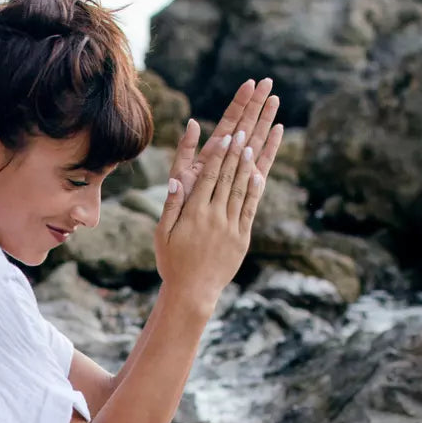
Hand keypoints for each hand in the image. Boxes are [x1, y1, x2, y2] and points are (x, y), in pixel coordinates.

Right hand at [154, 106, 274, 307]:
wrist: (193, 292)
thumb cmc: (172, 263)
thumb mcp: (163, 235)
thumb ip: (171, 206)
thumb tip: (175, 180)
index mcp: (193, 214)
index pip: (208, 177)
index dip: (219, 155)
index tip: (226, 136)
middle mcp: (214, 217)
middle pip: (226, 178)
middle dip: (235, 152)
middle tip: (244, 130)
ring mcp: (230, 227)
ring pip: (240, 189)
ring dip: (246, 165)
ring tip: (252, 144)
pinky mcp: (241, 238)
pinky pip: (250, 209)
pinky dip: (254, 190)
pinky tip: (258, 174)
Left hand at [170, 78, 282, 202]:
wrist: (187, 234)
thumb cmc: (179, 205)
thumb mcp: (180, 173)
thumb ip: (185, 150)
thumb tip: (193, 123)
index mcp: (210, 153)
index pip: (228, 122)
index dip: (239, 103)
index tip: (250, 83)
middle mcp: (226, 159)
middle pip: (244, 125)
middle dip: (256, 104)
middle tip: (268, 81)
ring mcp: (238, 171)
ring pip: (255, 140)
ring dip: (265, 119)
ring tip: (275, 98)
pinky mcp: (246, 186)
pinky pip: (261, 164)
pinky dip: (270, 148)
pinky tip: (279, 129)